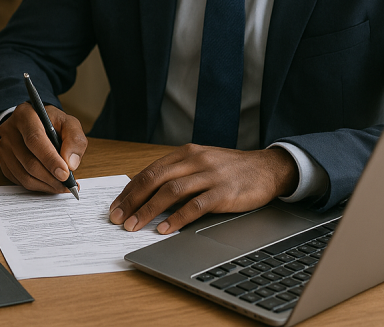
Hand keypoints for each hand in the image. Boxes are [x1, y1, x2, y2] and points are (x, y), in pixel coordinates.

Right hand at [0, 103, 87, 192]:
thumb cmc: (52, 123)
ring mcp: (3, 146)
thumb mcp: (69, 123)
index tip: (65, 174)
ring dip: (45, 184)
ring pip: (23, 174)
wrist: (35, 124)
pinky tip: (49, 184)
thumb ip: (74, 140)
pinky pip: (19, 179)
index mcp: (25, 115)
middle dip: (50, 177)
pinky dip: (37, 186)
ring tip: (61, 186)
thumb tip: (70, 164)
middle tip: (67, 185)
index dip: (50, 159)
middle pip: (28, 160)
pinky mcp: (3, 161)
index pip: (35, 139)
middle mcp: (9, 130)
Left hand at [109, 144, 297, 233]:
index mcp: (186, 153)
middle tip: (117, 218)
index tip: (116, 205)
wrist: (267, 168)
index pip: (149, 171)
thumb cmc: (231, 169)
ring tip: (134, 226)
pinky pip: (195, 205)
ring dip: (148, 210)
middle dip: (132, 200)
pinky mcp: (224, 192)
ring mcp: (209, 175)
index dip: (130, 190)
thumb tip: (147, 194)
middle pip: (155, 179)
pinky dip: (177, 218)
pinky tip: (165, 229)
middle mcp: (195, 160)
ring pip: (171, 192)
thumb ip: (178, 173)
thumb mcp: (201, 163)